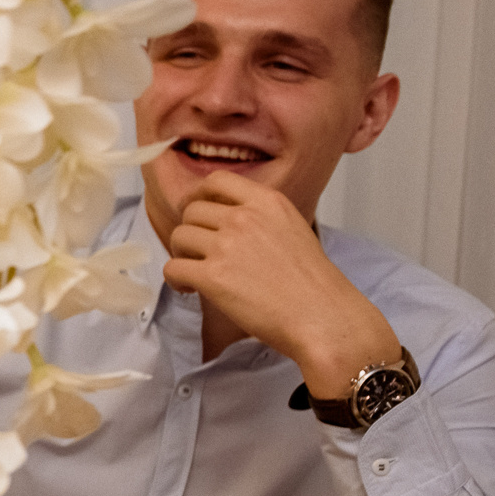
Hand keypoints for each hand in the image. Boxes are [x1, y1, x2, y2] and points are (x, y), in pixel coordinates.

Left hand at [159, 170, 400, 394]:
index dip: (199, 195)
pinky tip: (191, 289)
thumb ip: (259, 217)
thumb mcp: (292, 228)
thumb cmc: (310, 282)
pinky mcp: (213, 277)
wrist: (322, 315)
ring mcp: (227, 246)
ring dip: (181, 255)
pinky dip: (176, 280)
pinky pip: (173, 268)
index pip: (217, 180)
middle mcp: (245, 218)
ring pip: (178, 237)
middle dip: (191, 231)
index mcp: (268, 202)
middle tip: (199, 253)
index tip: (198, 214)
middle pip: (191, 211)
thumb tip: (224, 218)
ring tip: (196, 273)